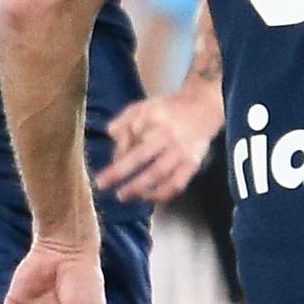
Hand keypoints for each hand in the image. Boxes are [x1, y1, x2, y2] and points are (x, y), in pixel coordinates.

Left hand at [95, 79, 221, 203]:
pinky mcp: (192, 163)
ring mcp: (181, 150)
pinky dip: (162, 194)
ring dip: (138, 187)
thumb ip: (123, 121)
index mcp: (153, 116)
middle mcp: (167, 134)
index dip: (118, 150)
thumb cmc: (166, 111)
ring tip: (122, 196)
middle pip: (141, 156)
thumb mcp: (142, 106)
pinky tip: (148, 197)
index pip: (130, 135)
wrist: (202, 109)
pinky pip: (176, 184)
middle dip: (119, 172)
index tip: (112, 160)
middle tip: (102, 184)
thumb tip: (113, 142)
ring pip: (158, 172)